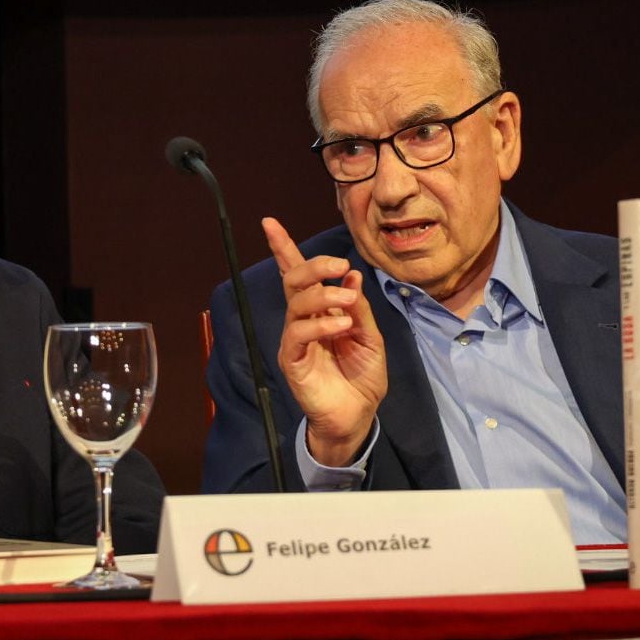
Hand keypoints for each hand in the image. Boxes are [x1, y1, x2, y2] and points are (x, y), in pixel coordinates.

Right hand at [263, 217, 387, 465]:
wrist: (358, 416)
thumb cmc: (361, 377)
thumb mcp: (370, 337)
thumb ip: (358, 308)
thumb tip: (351, 275)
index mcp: (319, 312)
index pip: (297, 275)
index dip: (283, 248)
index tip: (270, 223)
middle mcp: (302, 321)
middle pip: (293, 280)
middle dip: (314, 265)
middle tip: (340, 265)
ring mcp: (295, 341)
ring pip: (296, 303)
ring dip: (324, 295)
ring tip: (348, 303)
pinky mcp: (292, 361)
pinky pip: (297, 334)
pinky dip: (320, 324)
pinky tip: (340, 326)